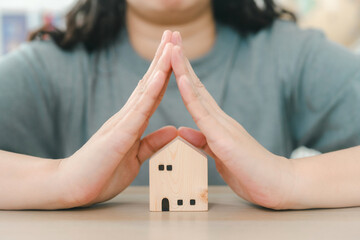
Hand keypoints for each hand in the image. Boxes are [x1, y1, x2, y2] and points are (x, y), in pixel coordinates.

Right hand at [56, 31, 176, 207]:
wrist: (72, 188)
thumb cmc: (101, 172)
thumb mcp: (135, 157)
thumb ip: (152, 142)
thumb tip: (172, 129)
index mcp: (132, 122)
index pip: (153, 92)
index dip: (166, 72)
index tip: (175, 53)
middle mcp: (128, 116)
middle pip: (150, 82)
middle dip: (163, 57)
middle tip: (173, 33)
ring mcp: (123, 122)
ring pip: (146, 89)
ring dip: (160, 65)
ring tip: (170, 42)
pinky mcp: (119, 135)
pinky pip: (139, 110)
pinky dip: (151, 91)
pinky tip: (161, 74)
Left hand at [171, 32, 294, 209]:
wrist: (277, 185)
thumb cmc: (250, 172)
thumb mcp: (219, 155)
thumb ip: (202, 142)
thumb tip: (184, 131)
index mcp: (216, 124)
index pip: (196, 95)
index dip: (183, 75)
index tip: (171, 57)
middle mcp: (219, 119)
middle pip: (196, 86)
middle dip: (181, 62)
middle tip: (171, 38)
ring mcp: (222, 126)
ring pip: (197, 93)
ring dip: (183, 70)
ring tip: (173, 48)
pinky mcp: (224, 138)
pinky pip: (203, 113)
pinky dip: (191, 94)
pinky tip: (182, 78)